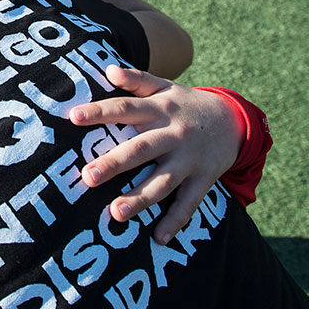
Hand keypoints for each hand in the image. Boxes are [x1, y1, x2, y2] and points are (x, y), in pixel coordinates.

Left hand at [70, 66, 239, 243]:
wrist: (235, 120)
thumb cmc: (187, 105)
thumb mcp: (166, 87)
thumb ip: (137, 80)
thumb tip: (108, 70)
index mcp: (160, 109)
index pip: (125, 108)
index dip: (100, 112)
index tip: (73, 117)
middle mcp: (173, 134)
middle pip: (141, 149)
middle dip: (114, 163)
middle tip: (87, 177)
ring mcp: (190, 159)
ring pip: (163, 181)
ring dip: (140, 198)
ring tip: (115, 213)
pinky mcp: (205, 179)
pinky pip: (189, 203)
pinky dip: (175, 221)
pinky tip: (159, 238)